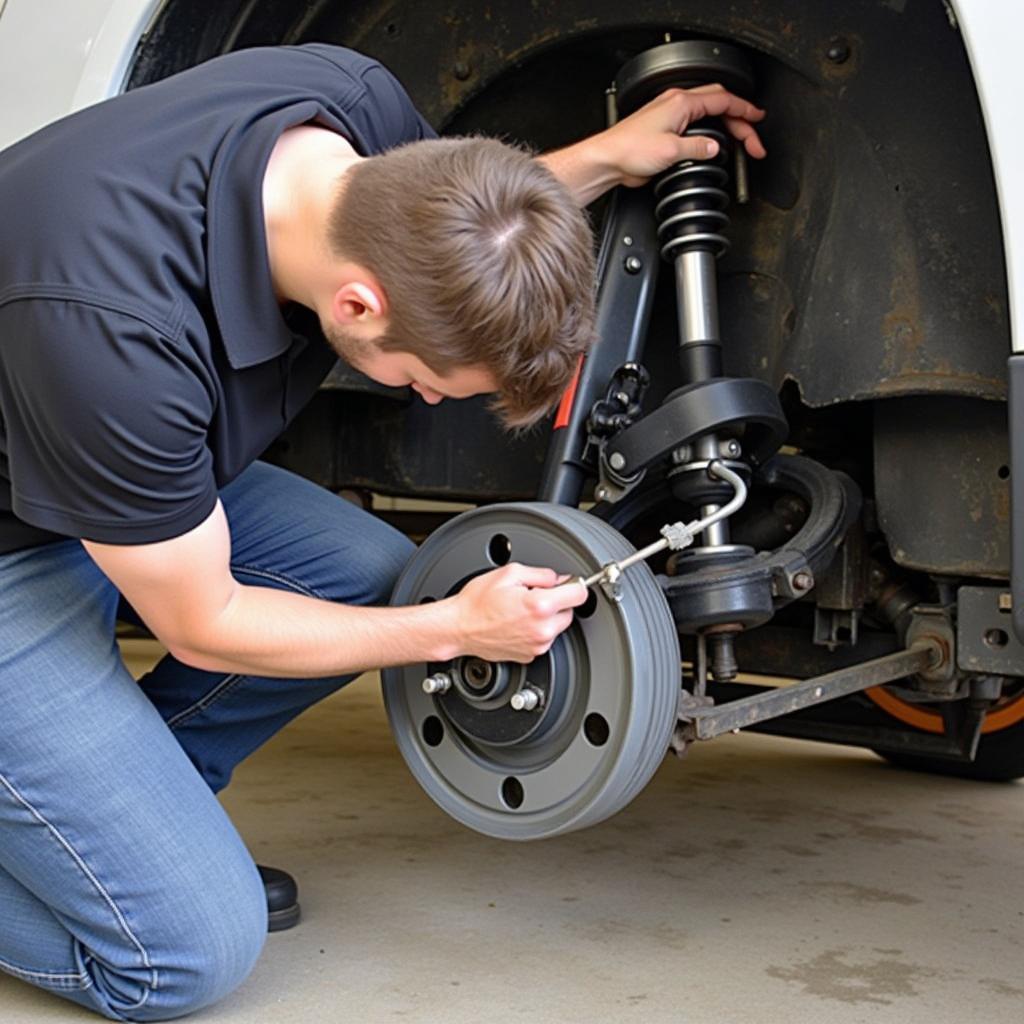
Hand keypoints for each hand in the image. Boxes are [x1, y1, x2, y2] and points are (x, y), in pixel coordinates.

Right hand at [450, 563, 588, 662]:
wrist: (459, 628)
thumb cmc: (477, 602)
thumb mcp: (509, 573)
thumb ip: (542, 574)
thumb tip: (559, 579)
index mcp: (540, 606)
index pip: (579, 594)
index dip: (574, 586)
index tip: (568, 584)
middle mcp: (542, 629)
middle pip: (569, 612)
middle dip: (556, 602)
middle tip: (534, 596)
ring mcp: (537, 645)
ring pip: (556, 627)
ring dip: (546, 618)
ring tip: (521, 610)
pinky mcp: (529, 655)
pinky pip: (543, 639)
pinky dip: (535, 631)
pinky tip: (517, 623)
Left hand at [599, 84, 766, 186]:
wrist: (608, 160)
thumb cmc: (629, 150)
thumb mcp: (671, 150)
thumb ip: (698, 148)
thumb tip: (716, 148)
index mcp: (681, 102)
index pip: (723, 99)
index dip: (745, 109)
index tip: (758, 118)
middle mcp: (676, 105)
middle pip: (719, 105)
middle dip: (740, 120)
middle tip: (753, 140)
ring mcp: (671, 117)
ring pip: (708, 116)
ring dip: (726, 129)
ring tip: (740, 144)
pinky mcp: (665, 132)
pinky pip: (695, 129)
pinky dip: (710, 136)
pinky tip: (714, 148)